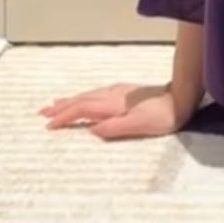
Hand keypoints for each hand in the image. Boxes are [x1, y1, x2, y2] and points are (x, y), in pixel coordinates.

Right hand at [39, 82, 188, 139]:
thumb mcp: (140, 126)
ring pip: (88, 95)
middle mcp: (112, 96)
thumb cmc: (163, 116)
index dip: (65, 117)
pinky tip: (85, 98)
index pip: (82, 109)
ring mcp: (119, 92)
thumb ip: (114, 128)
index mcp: (113, 105)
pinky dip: (84, 97)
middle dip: (61, 107)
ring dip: (70, 100)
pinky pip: (96, 94)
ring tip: (55, 104)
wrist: (181, 99)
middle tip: (42, 113)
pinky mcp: (125, 92)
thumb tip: (91, 130)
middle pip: (81, 100)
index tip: (49, 125)